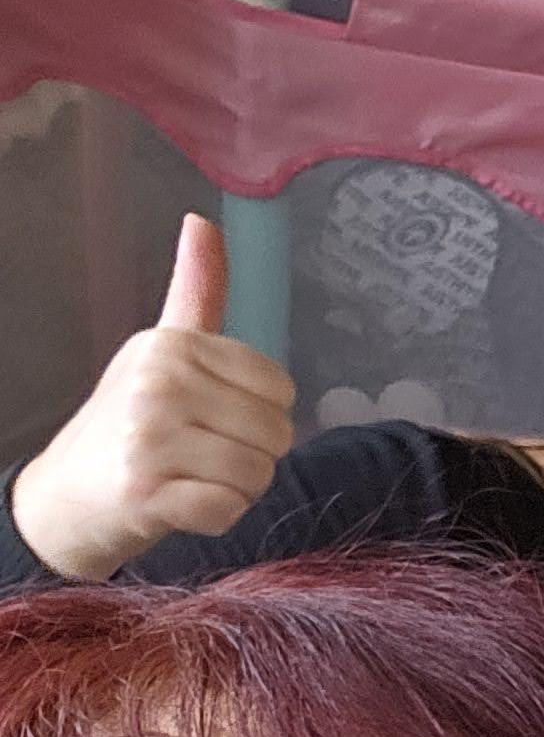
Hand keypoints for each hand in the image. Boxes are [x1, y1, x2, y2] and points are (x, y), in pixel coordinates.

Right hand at [9, 215, 298, 580]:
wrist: (70, 493)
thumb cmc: (132, 421)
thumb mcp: (164, 348)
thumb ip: (197, 291)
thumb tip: (203, 220)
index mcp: (172, 345)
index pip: (280, 389)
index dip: (260, 413)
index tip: (213, 416)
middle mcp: (159, 382)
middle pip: (277, 434)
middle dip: (252, 455)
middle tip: (201, 453)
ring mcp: (150, 437)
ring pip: (259, 474)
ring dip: (237, 488)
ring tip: (191, 476)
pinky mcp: (148, 491)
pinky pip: (230, 509)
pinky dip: (218, 517)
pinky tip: (181, 503)